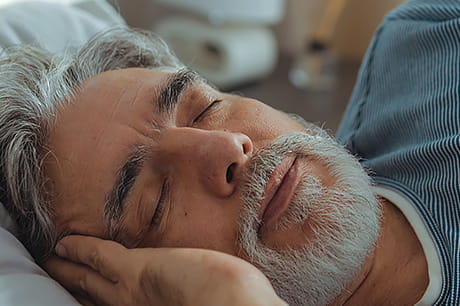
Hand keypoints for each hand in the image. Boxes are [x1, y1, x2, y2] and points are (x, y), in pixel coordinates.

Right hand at [43, 235, 286, 305]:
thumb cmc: (229, 303)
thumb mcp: (200, 295)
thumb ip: (185, 288)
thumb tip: (197, 281)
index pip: (118, 302)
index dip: (101, 297)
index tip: (91, 291)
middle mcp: (135, 305)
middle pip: (95, 295)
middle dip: (76, 285)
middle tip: (58, 275)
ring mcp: (132, 289)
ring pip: (90, 277)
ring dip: (69, 269)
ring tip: (53, 261)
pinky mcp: (136, 269)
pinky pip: (99, 256)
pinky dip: (80, 249)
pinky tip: (65, 243)